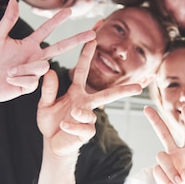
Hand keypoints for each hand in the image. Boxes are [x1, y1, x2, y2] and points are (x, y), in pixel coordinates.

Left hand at [0, 0, 94, 104]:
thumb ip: (7, 21)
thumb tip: (14, 0)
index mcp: (28, 44)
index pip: (47, 30)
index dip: (57, 20)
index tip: (69, 10)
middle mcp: (35, 57)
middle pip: (60, 47)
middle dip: (76, 40)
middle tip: (92, 33)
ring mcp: (34, 72)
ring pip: (42, 67)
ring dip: (24, 69)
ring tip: (8, 71)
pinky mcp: (30, 86)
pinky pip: (32, 81)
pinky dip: (19, 79)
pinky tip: (9, 80)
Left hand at [37, 40, 141, 156]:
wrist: (51, 143)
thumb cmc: (51, 122)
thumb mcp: (45, 104)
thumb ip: (48, 89)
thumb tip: (49, 70)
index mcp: (77, 92)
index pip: (83, 71)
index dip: (87, 56)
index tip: (93, 39)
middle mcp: (86, 103)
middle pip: (108, 95)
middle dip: (124, 91)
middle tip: (139, 88)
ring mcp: (88, 119)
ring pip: (90, 113)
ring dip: (80, 113)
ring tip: (71, 114)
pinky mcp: (86, 133)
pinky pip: (84, 127)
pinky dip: (73, 126)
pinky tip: (64, 126)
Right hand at [144, 104, 184, 183]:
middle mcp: (176, 152)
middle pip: (164, 133)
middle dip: (155, 121)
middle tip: (146, 108)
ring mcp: (166, 161)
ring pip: (161, 156)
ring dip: (171, 171)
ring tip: (179, 183)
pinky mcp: (158, 171)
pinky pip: (158, 172)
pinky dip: (166, 181)